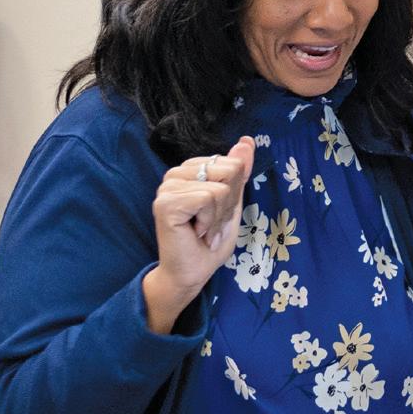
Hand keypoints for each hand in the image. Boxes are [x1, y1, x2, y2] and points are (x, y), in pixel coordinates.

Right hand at [143, 136, 255, 333]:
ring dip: (219, 216)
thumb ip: (239, 171)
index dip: (234, 193)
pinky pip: (208, 198)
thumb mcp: (233, 202)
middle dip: (229, 204)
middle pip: (231, 169)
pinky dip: (210, 221)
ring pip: (221, 187)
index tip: (218, 214)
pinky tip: (196, 232)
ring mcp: (168, 186)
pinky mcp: (166, 202)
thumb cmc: (210, 241)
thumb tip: (247, 140)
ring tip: (203, 229)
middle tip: (210, 223)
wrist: (192, 273)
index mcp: (191, 169)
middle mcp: (176, 172)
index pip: (234, 162)